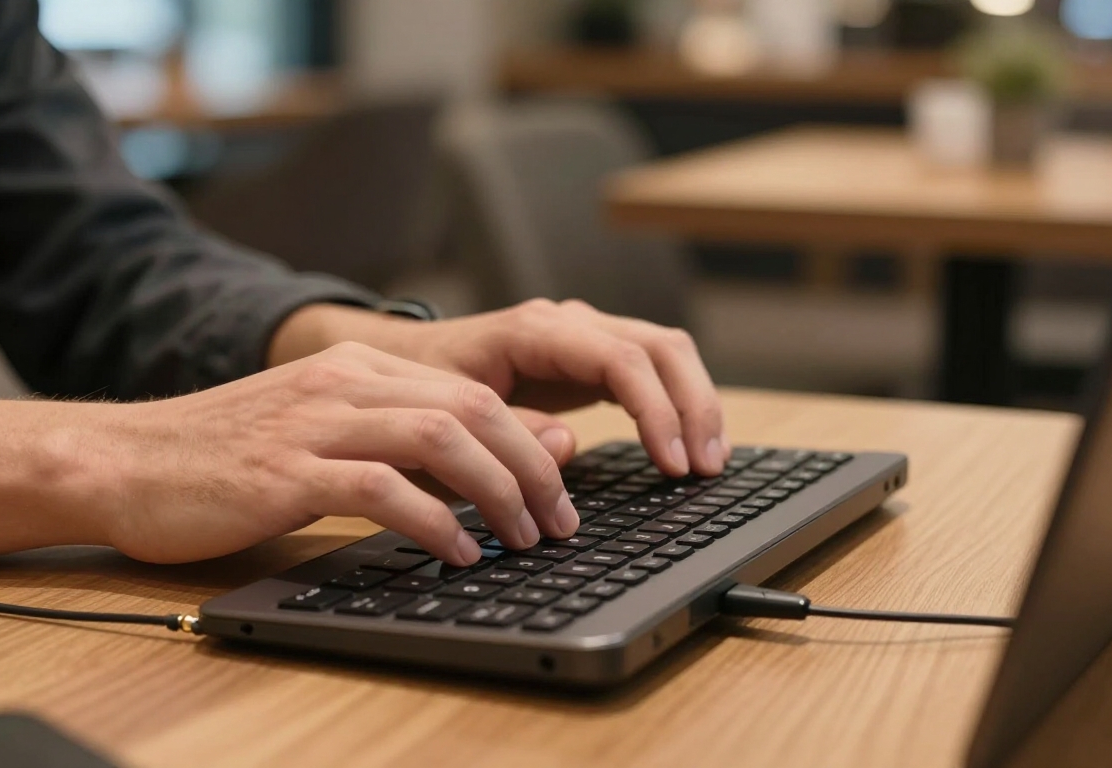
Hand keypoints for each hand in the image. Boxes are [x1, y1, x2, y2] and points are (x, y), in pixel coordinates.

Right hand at [0, 343, 580, 568]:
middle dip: (532, 467)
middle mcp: (343, 383)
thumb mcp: (327, 434)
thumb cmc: (229, 458)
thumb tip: (503, 451)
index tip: (561, 491)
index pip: (473, 392)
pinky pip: (382, 489)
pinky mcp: (287, 472)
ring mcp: (314, 423)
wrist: (124, 461)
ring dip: (497, 492)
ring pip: (439, 439)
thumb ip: (409, 439)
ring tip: (523, 538)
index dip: (531, 441)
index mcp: (358, 368)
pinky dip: (435, 522)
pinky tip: (459, 553)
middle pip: (471, 409)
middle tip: (559, 521)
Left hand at [272, 299, 728, 476]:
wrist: (401, 367)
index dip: (656, 410)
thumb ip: (507, 429)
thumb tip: (568, 445)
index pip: (621, 357)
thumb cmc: (419, 392)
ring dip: (695, 404)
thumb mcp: (451, 417)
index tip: (672, 462)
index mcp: (536, 330)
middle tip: (705, 468)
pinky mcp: (590, 358)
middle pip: (659, 347)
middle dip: (691, 406)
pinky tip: (688, 446)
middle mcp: (568, 323)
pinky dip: (677, 404)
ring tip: (710, 462)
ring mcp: (584, 336)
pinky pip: (651, 369)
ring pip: (665, 352)